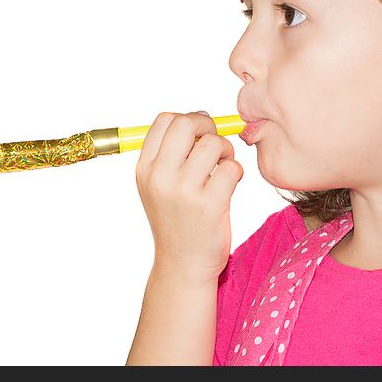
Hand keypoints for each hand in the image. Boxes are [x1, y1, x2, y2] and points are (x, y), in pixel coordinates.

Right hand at [135, 111, 243, 283]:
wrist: (183, 264)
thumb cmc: (176, 220)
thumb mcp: (158, 186)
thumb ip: (170, 154)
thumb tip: (200, 118)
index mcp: (145, 168)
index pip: (164, 120)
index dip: (187, 119)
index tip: (199, 134)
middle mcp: (160, 177)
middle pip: (187, 123)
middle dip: (208, 128)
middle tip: (214, 145)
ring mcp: (184, 191)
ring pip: (213, 144)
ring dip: (226, 150)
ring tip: (223, 167)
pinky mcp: (209, 205)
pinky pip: (232, 168)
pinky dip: (236, 172)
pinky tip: (230, 185)